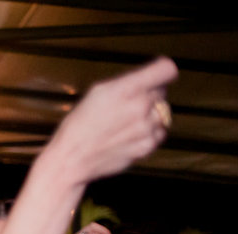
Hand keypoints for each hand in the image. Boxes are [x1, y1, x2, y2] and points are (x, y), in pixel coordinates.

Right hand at [45, 57, 177, 185]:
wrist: (71, 159)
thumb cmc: (79, 126)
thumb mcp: (97, 92)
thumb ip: (126, 82)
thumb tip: (149, 78)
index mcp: (126, 89)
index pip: (166, 70)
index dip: (162, 71)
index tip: (158, 75)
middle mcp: (140, 106)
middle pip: (163, 91)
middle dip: (149, 95)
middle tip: (128, 105)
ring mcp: (146, 128)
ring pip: (163, 113)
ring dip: (151, 115)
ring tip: (128, 122)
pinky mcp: (147, 146)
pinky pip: (159, 133)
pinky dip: (149, 134)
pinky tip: (130, 135)